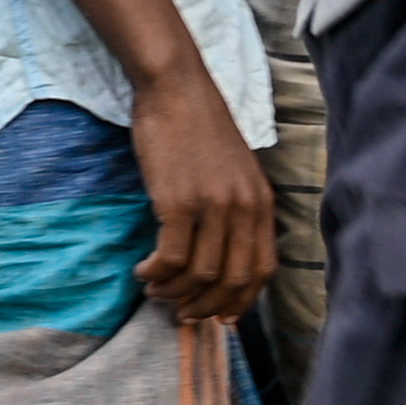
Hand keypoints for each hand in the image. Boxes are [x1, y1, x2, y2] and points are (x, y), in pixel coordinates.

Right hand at [124, 64, 275, 327]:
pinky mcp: (178, 201)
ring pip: (199, 273)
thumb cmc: (199, 126)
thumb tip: (223, 252)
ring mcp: (212, 205)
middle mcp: (243, 208)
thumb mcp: (235, 170)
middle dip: (205, 307)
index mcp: (262, 203)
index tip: (218, 316)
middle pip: (231, 280)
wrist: (176, 88)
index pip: (262, 271)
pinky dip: (156, 274)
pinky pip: (170, 257)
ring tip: (155, 292)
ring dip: (174, 293)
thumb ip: (238, 208)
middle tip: (181, 313)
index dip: (240, 301)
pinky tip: (143, 273)